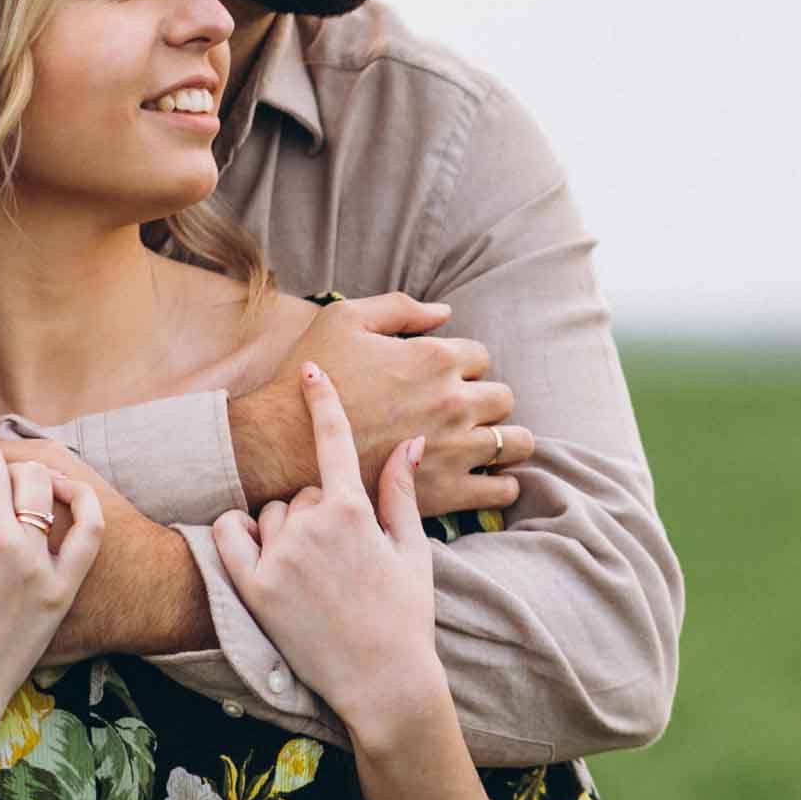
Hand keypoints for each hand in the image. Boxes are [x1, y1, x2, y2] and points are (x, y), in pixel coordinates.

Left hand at [211, 365, 442, 744]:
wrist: (382, 683)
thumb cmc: (404, 616)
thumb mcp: (411, 549)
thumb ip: (400, 490)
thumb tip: (408, 441)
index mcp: (352, 511)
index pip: (333, 439)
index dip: (323, 399)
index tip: (311, 370)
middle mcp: (311, 527)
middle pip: (300, 489)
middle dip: (317, 510)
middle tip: (341, 555)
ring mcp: (278, 557)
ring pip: (268, 513)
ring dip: (282, 529)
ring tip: (312, 572)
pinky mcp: (252, 588)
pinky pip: (226, 534)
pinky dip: (235, 534)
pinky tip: (257, 551)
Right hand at [230, 294, 533, 517]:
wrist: (284, 444)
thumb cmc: (314, 377)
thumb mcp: (345, 318)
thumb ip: (399, 309)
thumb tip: (445, 313)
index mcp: (435, 357)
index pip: (480, 356)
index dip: (462, 364)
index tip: (441, 378)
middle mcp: (454, 401)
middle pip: (503, 398)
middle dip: (486, 401)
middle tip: (463, 412)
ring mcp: (454, 448)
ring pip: (515, 442)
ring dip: (505, 440)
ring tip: (486, 446)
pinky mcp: (446, 491)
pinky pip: (501, 489)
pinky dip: (502, 484)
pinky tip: (487, 480)